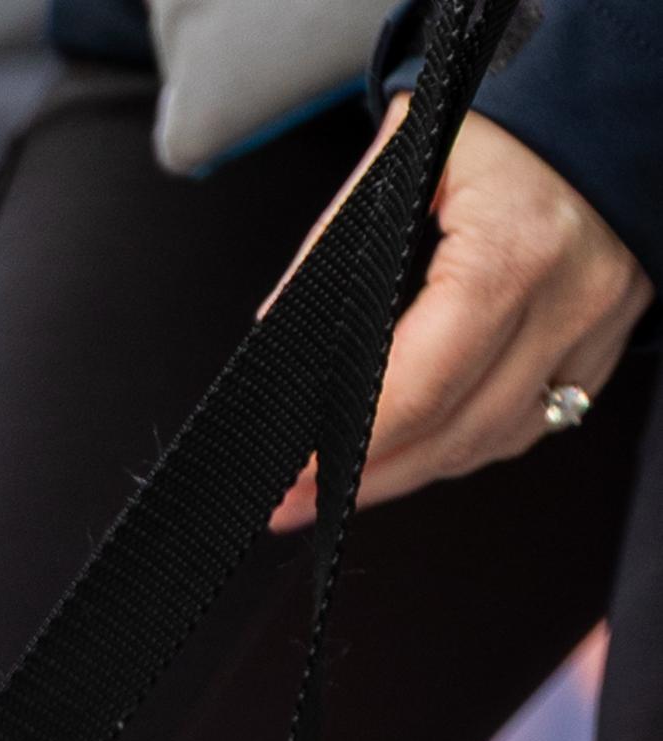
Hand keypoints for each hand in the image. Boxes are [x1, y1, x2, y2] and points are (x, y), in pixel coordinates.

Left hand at [269, 107, 651, 530]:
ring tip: (345, 482)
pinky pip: (528, 425)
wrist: (604, 96)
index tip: (294, 475)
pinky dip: (465, 443)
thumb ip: (339, 242)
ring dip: (413, 470)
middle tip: (298, 500)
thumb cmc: (510, 116)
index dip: (349, 446)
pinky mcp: (605, 344)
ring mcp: (596, 329)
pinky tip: (418, 446)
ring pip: (490, 444)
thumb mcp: (410, 153)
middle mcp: (568, 300)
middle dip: (368, 477)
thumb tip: (280, 328)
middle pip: (453, 436)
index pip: (421, 388)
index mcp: (516, 250)